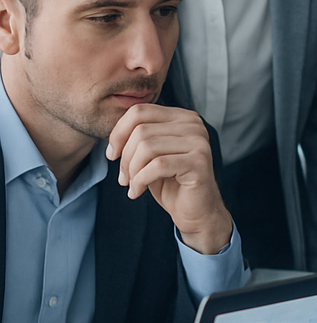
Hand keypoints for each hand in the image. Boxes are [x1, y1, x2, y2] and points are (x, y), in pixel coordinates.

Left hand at [106, 104, 232, 254]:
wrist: (195, 212)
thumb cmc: (171, 183)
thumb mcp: (151, 156)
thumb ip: (139, 138)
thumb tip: (113, 135)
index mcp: (182, 117)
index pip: (140, 111)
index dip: (118, 132)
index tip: (112, 155)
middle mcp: (194, 125)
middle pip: (141, 130)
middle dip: (125, 157)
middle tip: (124, 178)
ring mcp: (199, 142)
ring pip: (147, 147)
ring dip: (132, 171)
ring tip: (132, 185)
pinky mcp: (199, 162)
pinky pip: (157, 166)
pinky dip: (140, 181)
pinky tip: (137, 192)